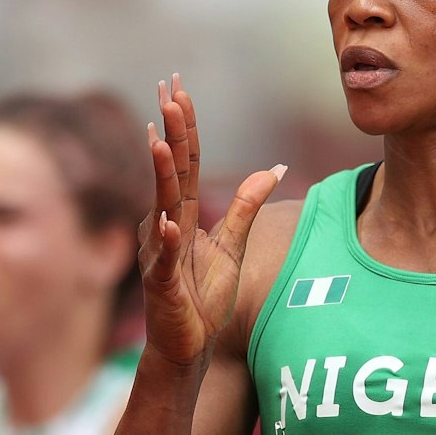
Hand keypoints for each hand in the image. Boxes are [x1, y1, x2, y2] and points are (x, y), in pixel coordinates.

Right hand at [138, 74, 285, 366]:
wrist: (189, 345)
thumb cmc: (204, 296)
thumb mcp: (233, 245)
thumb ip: (248, 206)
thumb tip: (275, 167)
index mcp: (182, 214)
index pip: (186, 163)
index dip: (186, 128)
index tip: (179, 90)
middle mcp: (164, 225)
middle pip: (171, 172)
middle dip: (171, 132)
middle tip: (167, 92)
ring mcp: (160, 253)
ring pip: (161, 206)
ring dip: (160, 174)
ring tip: (160, 140)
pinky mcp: (162, 284)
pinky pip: (164, 259)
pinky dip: (167, 239)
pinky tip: (168, 221)